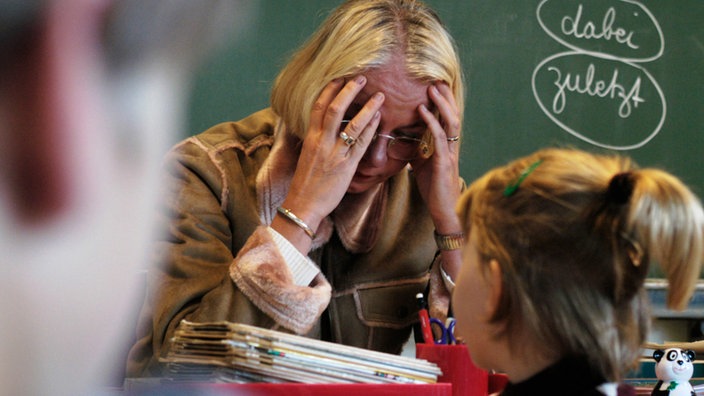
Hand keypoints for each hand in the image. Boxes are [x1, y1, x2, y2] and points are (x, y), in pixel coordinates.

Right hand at [281, 76, 384, 235]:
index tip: (339, 76)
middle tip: (361, 77)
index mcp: (310, 138)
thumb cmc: (306, 182)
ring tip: (379, 95)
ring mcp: (334, 154)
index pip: (318, 107)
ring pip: (351, 124)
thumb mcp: (307, 156)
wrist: (303, 205)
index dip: (329, 90)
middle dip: (348, 91)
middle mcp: (321, 142)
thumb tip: (323, 128)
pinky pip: (361, 144)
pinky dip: (370, 129)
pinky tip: (379, 118)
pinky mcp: (346, 166)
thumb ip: (316, 140)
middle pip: (334, 109)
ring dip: (367, 107)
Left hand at [411, 83, 461, 234]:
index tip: (434, 83)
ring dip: (441, 103)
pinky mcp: (443, 162)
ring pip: (451, 122)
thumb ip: (415, 148)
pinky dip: (431, 122)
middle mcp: (451, 145)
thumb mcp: (421, 163)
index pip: (447, 117)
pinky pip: (439, 138)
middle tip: (436, 77)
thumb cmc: (432, 187)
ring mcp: (449, 153)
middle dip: (445, 96)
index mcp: (446, 145)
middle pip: (453, 114)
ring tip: (431, 88)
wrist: (442, 210)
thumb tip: (400, 136)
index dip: (443, 100)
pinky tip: (421, 110)